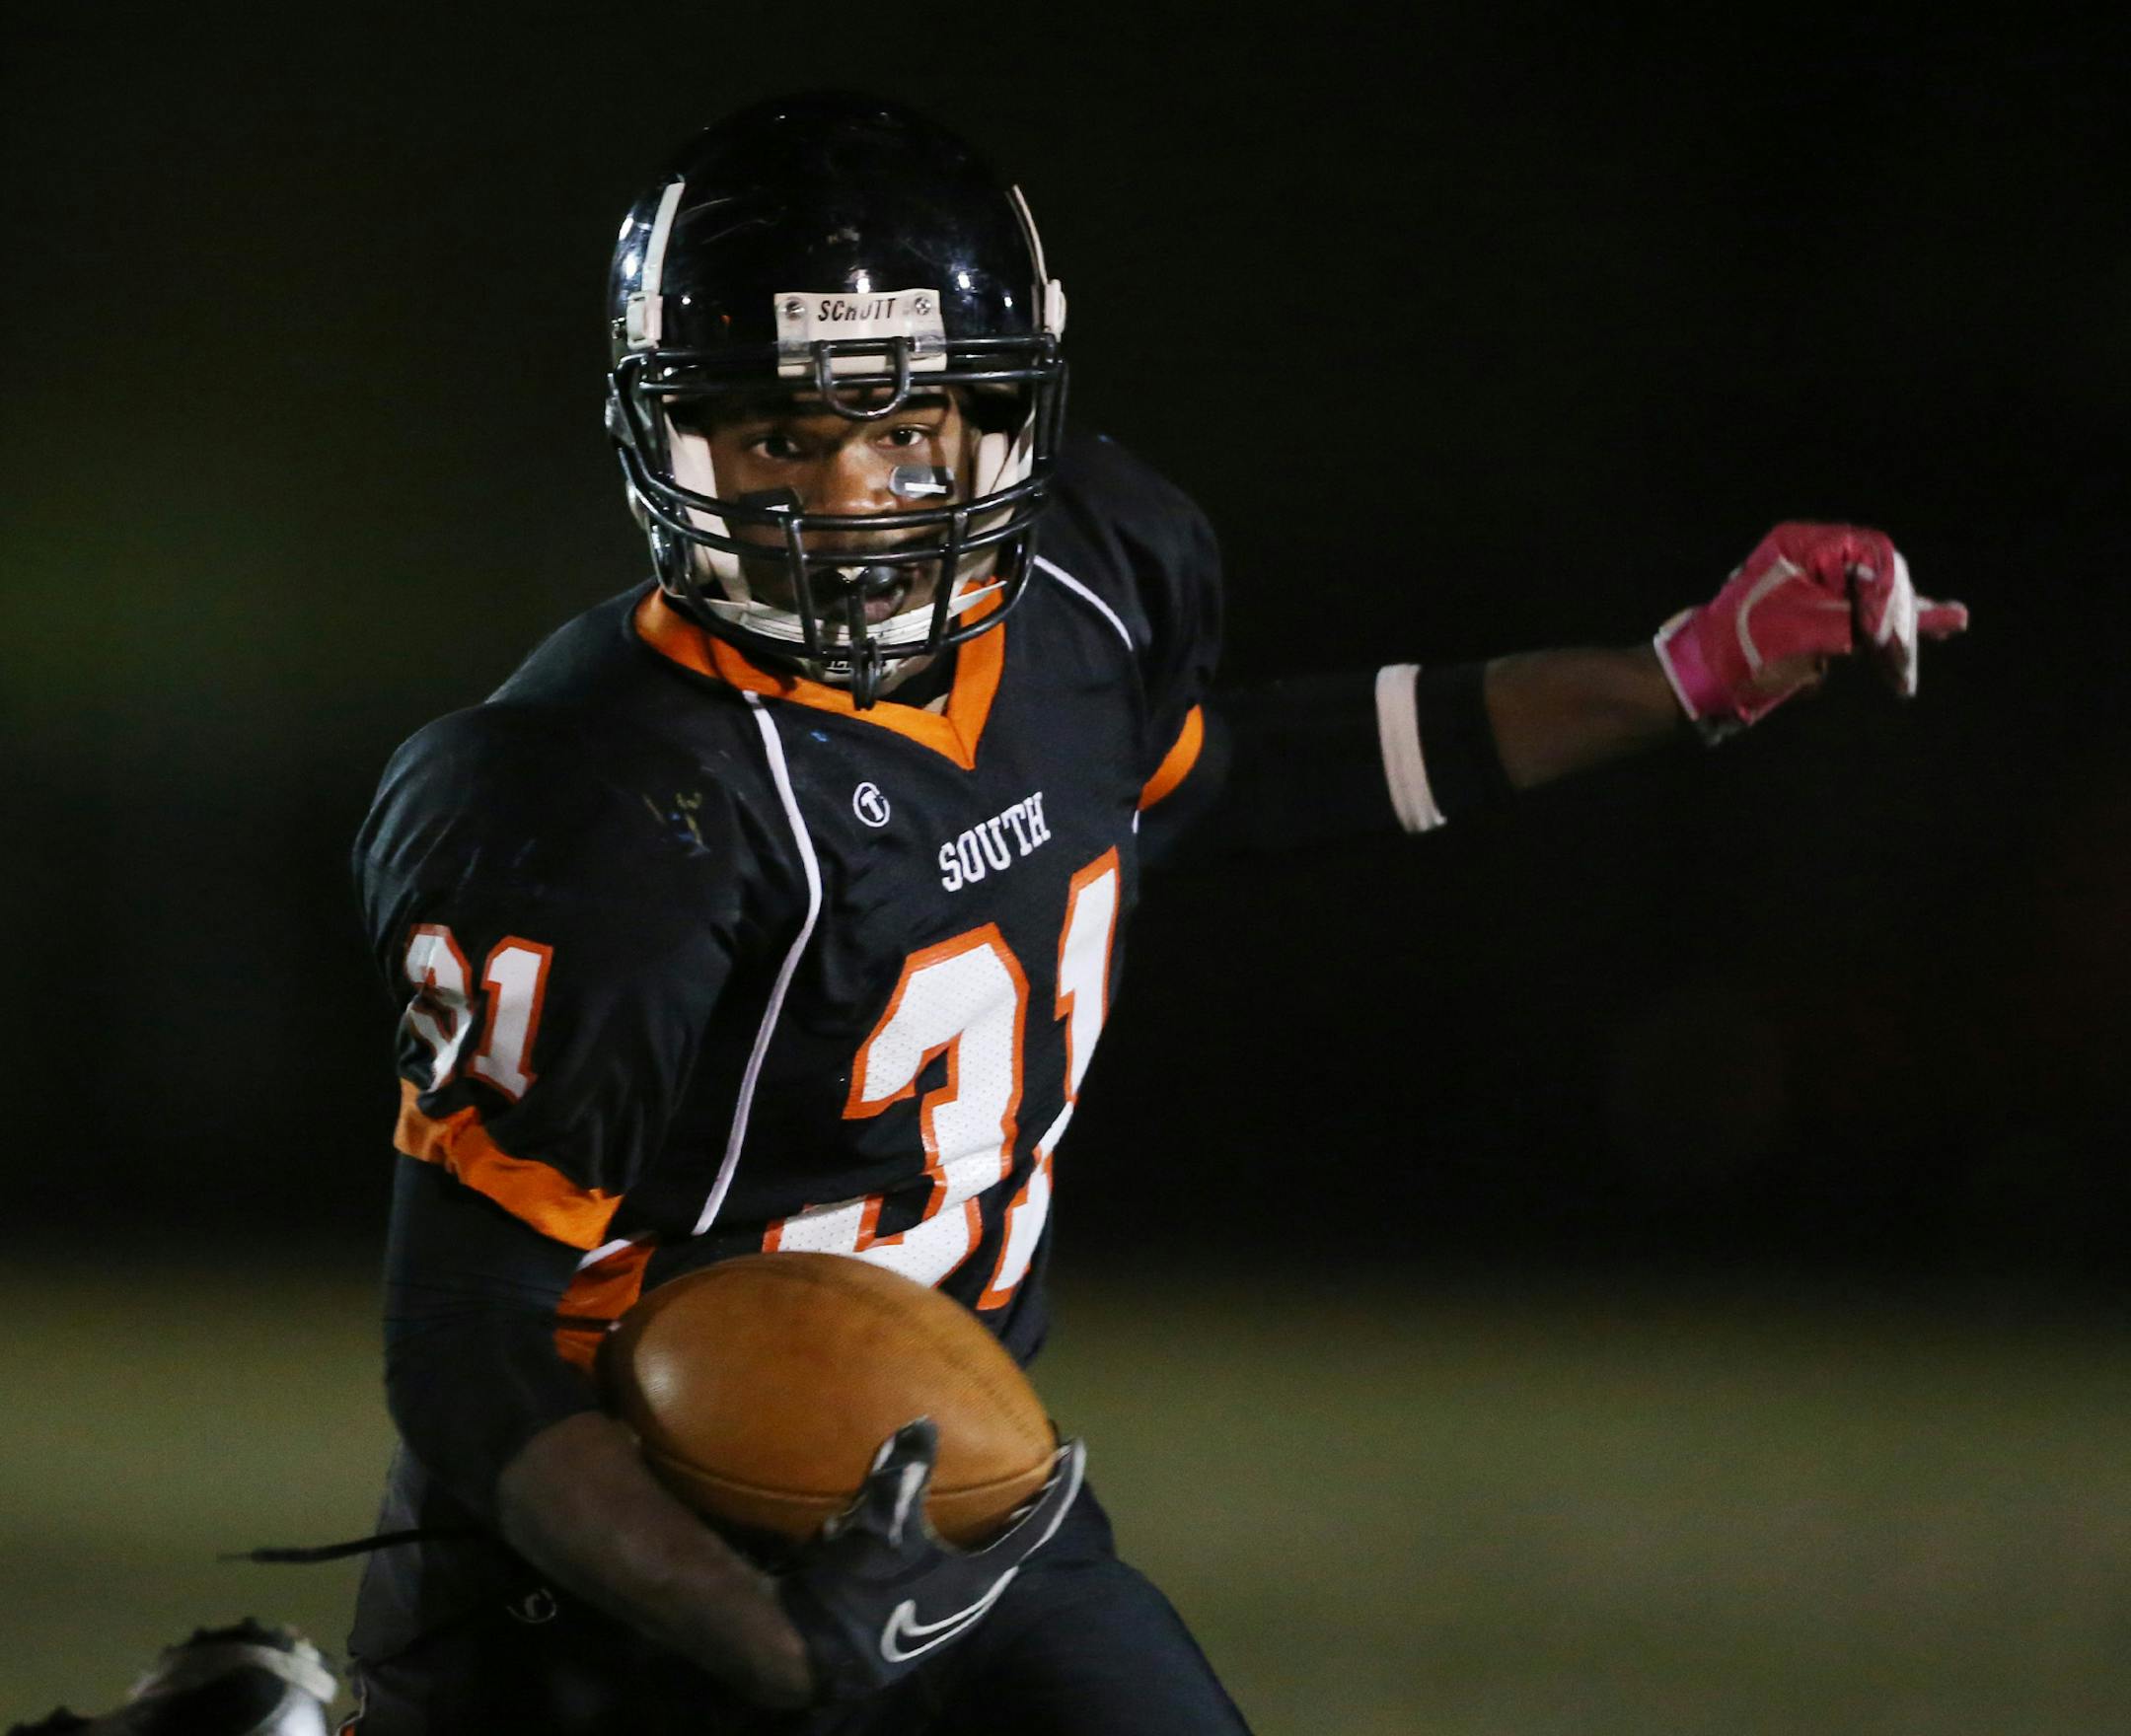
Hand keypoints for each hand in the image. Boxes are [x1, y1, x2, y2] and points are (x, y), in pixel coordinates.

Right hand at [777, 1418, 1085, 1703]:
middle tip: (1031, 1466)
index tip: (1075, 1449)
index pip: (1037, 1522)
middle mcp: (975, 1596)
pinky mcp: (920, 1613)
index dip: (1059, 1484)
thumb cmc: (862, 1587)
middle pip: (1013, 1540)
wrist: (814, 1650)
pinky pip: (943, 1565)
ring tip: (980, 1488)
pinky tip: (925, 1522)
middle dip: (1021, 1503)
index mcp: (981, 1575)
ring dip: (979, 1523)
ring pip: (977, 1555)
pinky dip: (943, 1539)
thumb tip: (923, 1425)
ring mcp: (949, 1609)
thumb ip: (906, 1471)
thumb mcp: (883, 1522)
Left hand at [1654, 523, 1967, 738]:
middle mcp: (1811, 558)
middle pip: (1879, 580)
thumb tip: (1954, 617)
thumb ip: (1878, 625)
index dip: (1891, 596)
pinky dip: (1883, 638)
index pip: (1876, 554)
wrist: (1693, 683)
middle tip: (1897, 665)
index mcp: (1805, 545)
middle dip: (1894, 624)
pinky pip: (1858, 620)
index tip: (1884, 640)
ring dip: (1891, 640)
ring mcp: (1811, 587)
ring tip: (1914, 663)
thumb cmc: (1745, 652)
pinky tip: (1943, 623)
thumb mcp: (1815, 635)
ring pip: (1872, 605)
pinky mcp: (1811, 617)